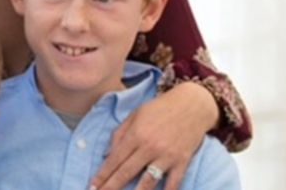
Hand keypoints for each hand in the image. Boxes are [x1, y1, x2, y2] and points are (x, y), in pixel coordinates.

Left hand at [89, 82, 217, 189]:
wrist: (193, 104)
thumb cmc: (160, 108)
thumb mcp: (135, 115)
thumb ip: (119, 134)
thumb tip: (106, 155)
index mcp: (136, 135)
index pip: (114, 159)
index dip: (102, 175)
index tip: (92, 186)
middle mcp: (149, 147)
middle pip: (126, 173)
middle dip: (111, 187)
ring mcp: (167, 156)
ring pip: (148, 182)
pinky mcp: (182, 161)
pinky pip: (173, 183)